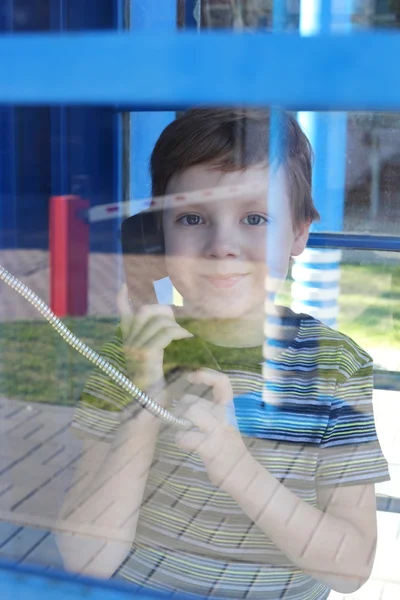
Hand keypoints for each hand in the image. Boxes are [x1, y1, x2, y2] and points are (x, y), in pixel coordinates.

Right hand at [117, 284, 192, 390]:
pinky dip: (178, 333)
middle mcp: (129, 342)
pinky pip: (165, 333)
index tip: (124, 286)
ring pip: (157, 321)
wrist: (149, 408)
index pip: (123, 314)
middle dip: (163, 311)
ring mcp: (135, 348)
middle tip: (175, 324)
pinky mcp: (146, 355)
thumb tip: (169, 319)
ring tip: (183, 335)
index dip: (122, 298)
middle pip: (145, 311)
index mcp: (128, 341)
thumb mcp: (155, 360)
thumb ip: (158, 340)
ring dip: (174, 325)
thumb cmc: (156, 386)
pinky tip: (186, 338)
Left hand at [174, 368, 248, 490]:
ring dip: (179, 423)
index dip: (206, 375)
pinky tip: (185, 444)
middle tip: (180, 420)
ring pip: (191, 412)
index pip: (222, 382)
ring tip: (182, 432)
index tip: (192, 377)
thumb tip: (182, 404)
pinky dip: (180, 440)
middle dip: (180, 409)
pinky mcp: (210, 447)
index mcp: (228, 409)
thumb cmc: (227, 448)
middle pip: (194, 401)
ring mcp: (218, 431)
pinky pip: (186, 436)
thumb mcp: (224, 424)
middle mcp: (225, 417)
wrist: (243, 474)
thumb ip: (209, 412)